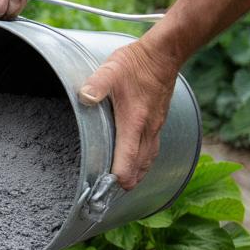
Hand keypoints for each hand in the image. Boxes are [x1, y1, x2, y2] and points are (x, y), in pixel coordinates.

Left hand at [77, 39, 182, 189]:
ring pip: (148, 161)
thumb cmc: (136, 63)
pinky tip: (136, 165)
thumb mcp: (111, 70)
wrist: (164, 54)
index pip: (128, 159)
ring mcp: (155, 128)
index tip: (105, 190)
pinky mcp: (157, 123)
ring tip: (121, 187)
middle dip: (124, 183)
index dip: (118, 178)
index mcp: (134, 122)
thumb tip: (84, 97)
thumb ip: (97, 85)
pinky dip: (143, 163)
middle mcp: (147, 130)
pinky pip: (152, 151)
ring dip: (136, 174)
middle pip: (139, 168)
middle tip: (105, 195)